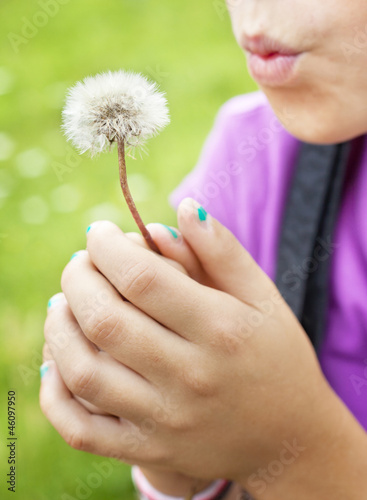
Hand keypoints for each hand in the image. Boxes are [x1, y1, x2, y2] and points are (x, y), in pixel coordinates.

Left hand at [40, 198, 366, 498]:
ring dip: (60, 328)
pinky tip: (57, 362)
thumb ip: (223, 252)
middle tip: (79, 263)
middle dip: (77, 279)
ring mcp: (167, 420)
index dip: (108, 247)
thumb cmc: (278, 357)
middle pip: (106, 320)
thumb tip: (183, 207)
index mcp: (221, 330)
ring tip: (63, 303)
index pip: (143, 279)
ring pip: (84, 373)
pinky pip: (82, 430)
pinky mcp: (151, 451)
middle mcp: (191, 377)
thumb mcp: (263, 298)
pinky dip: (54, 394)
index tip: (98, 233)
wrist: (289, 438)